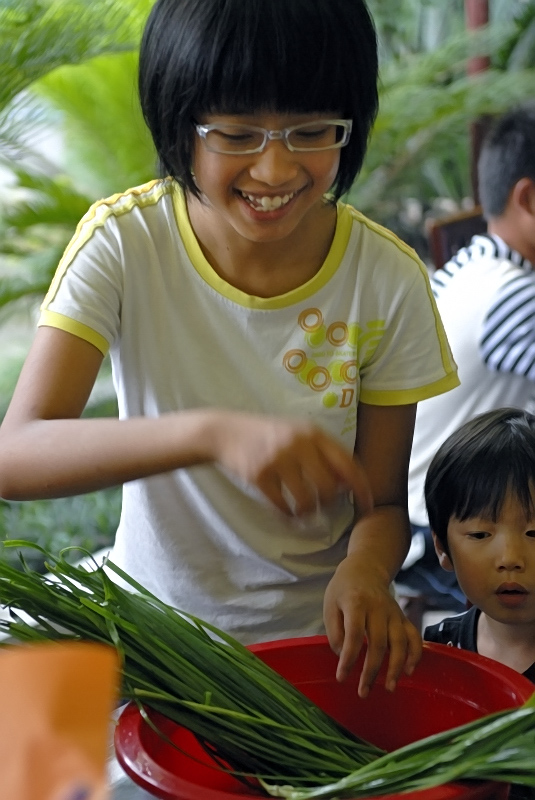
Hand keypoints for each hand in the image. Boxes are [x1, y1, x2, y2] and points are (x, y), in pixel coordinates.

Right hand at [210, 412, 372, 516]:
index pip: (347, 463)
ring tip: (304, 510)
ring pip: (306, 500)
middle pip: (329, 487)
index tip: (368, 506)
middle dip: (329, 502)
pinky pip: (282, 506)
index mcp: (313, 432)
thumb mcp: (298, 433)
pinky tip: (287, 512)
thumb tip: (349, 482)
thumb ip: (323, 452)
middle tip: (322, 505)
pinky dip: (287, 514)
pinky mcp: (259, 475)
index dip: (361, 488)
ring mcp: (277, 459)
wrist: (225, 432)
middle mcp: (298, 443)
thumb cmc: (268, 434)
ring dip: (308, 512)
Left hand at [323, 555, 421, 696]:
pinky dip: (414, 654)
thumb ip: (334, 630)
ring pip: (399, 642)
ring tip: (388, 688)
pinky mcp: (403, 617)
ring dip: (395, 667)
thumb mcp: (330, 604)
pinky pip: (414, 637)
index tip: (341, 677)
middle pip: (378, 642)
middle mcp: (378, 608)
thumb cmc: (343, 590)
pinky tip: (408, 671)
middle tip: (363, 691)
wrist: (365, 569)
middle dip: (371, 670)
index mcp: (356, 603)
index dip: (348, 658)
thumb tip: (342, 655)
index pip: (354, 634)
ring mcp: (393, 613)